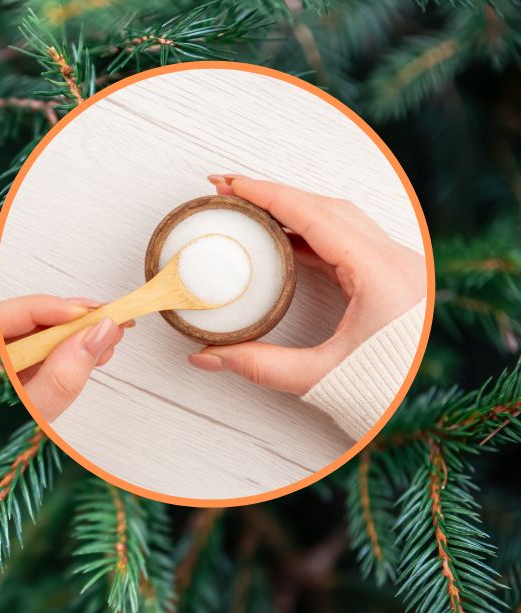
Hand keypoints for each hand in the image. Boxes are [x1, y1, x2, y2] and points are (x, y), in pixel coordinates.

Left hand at [0, 295, 130, 420]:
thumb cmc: (4, 441)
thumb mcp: (36, 410)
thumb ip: (63, 373)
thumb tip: (97, 334)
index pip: (18, 311)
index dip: (59, 307)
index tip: (95, 314)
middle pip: (33, 317)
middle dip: (74, 320)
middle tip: (110, 325)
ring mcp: (5, 359)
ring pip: (42, 333)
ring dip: (77, 335)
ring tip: (106, 343)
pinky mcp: (20, 370)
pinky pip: (45, 350)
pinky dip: (70, 350)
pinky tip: (91, 354)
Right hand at [188, 175, 425, 394]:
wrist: (426, 407)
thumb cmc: (388, 391)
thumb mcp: (318, 377)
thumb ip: (259, 365)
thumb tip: (205, 356)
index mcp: (381, 274)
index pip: (316, 217)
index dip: (270, 196)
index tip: (233, 185)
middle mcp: (394, 261)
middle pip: (326, 207)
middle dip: (275, 195)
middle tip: (229, 190)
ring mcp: (396, 266)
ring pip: (338, 218)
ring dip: (292, 209)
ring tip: (250, 208)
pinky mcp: (391, 277)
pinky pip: (346, 239)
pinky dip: (308, 231)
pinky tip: (280, 238)